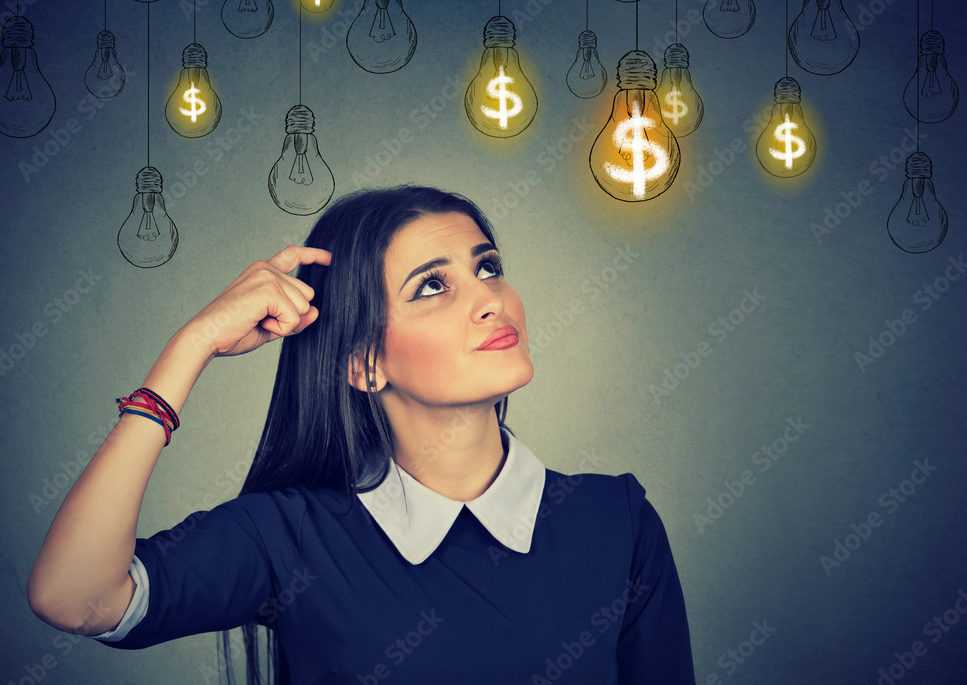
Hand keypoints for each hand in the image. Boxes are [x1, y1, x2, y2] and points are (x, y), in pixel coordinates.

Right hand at [181, 245, 331, 358]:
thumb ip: (294, 318)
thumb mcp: (271, 325)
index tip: (330, 258)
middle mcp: (266, 269)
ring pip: (303, 306)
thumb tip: (316, 312)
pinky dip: (281, 327)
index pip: (293, 255)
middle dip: (292, 315)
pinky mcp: (268, 289)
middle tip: (262, 320)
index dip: (314, 256)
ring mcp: (267, 277)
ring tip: (258, 321)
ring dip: (286, 323)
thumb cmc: (232, 332)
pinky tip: (260, 323)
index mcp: (263, 272)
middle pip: (307, 294)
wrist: (206, 337)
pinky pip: (294, 316)